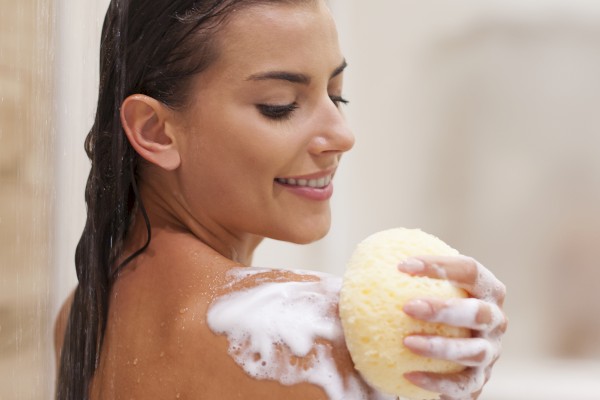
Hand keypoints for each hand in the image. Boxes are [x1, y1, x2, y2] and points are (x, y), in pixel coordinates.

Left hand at [397, 255, 506, 399]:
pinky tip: (408, 374)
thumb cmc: (422, 308)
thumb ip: (398, 275)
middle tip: (407, 307)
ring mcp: (491, 353)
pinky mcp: (480, 381)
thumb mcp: (414, 288)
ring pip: (474, 351)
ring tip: (408, 343)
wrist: (440, 351)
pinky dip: (437, 381)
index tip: (401, 265)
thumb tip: (361, 257)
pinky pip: (461, 385)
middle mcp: (496, 320)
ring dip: (441, 347)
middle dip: (444, 308)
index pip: (469, 270)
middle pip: (478, 312)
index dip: (440, 265)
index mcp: (486, 289)